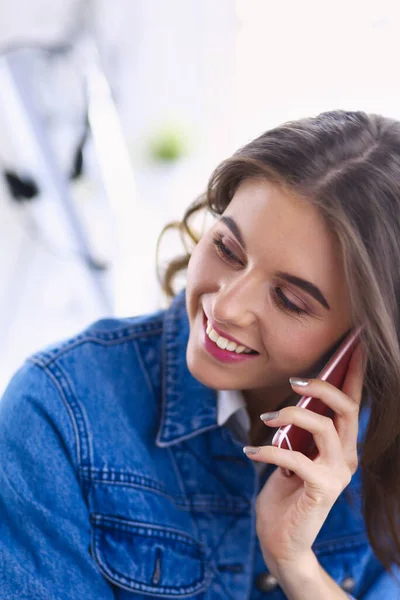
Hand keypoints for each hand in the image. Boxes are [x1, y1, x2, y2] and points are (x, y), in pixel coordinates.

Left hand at [243, 343, 365, 577]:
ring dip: (293, 415)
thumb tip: (294, 397)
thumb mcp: (292, 452)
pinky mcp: (322, 491)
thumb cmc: (284, 493)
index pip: (353, 403)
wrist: (281, 539)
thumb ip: (299, 429)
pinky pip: (297, 459)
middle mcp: (346, 457)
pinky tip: (252, 450)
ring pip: (326, 428)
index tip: (355, 346)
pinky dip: (270, 450)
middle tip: (293, 381)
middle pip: (347, 409)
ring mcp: (337, 475)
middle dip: (322, 387)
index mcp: (341, 445)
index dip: (355, 374)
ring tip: (268, 418)